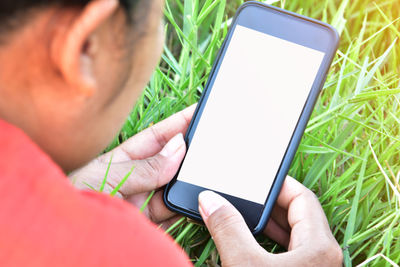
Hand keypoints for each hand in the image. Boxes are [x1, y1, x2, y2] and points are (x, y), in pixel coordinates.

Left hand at [69, 105, 195, 228]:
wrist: (66, 239)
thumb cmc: (72, 201)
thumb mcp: (105, 177)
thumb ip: (142, 167)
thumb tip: (178, 149)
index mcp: (124, 158)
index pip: (158, 137)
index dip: (179, 123)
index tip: (200, 112)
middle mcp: (138, 177)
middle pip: (172, 160)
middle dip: (191, 151)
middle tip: (212, 142)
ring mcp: (146, 199)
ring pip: (176, 185)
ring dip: (191, 178)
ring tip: (207, 170)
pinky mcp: (151, 222)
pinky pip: (175, 210)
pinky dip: (188, 204)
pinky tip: (197, 197)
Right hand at [198, 176, 342, 266]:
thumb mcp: (244, 264)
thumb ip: (227, 228)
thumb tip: (210, 200)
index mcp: (319, 246)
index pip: (302, 198)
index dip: (277, 184)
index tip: (255, 178)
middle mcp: (321, 256)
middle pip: (297, 215)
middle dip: (267, 204)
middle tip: (242, 195)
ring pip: (291, 234)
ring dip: (266, 223)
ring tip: (241, 214)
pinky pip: (287, 251)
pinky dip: (267, 242)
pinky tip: (248, 242)